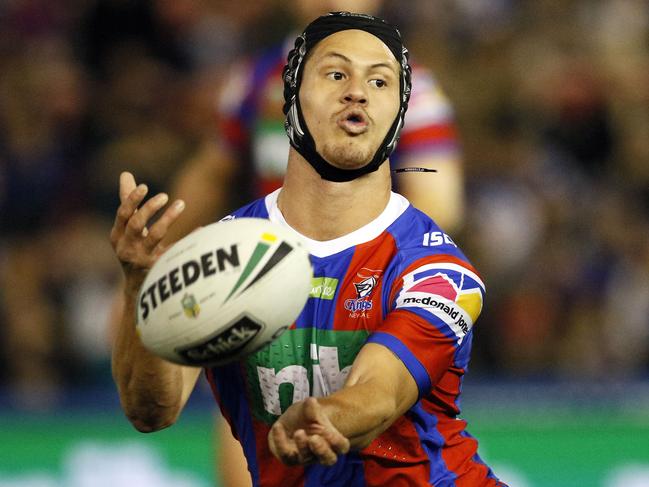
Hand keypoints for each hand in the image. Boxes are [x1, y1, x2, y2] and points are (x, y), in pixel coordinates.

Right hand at [110, 172, 184, 293]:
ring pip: (155, 236)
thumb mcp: (127, 229)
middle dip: (150, 209)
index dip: (132, 199)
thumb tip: (125, 174)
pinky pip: (177, 250)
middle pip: (136, 225)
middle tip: (165, 196)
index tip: (145, 186)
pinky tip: (202, 227)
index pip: (123, 214)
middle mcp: (127, 248)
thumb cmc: (133, 249)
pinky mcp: (160, 268)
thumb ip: (128, 202)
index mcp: (117, 236)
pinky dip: (189, 238)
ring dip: (168, 219)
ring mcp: (143, 259)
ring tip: (181, 204)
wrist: (138, 287)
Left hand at [268, 397, 349, 466]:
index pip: (341, 446)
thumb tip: (311, 402)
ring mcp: (305, 457)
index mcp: (331, 440)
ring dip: (302, 446)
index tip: (330, 432)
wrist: (290, 422)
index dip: (338, 442)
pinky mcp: (288, 458)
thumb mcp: (309, 408)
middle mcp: (320, 452)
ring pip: (306, 458)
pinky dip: (280, 441)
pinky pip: (284, 455)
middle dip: (321, 450)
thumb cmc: (306, 415)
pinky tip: (278, 426)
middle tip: (313, 438)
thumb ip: (311, 407)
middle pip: (327, 459)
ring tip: (298, 432)